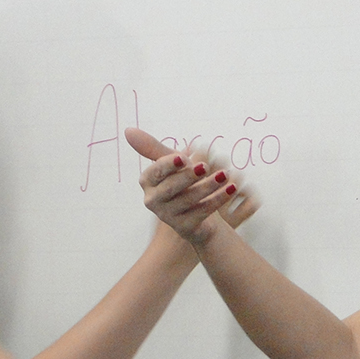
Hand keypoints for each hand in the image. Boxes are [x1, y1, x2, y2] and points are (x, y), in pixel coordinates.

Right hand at [125, 127, 257, 242]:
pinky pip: (202, 212)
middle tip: (204, 167)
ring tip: (225, 175)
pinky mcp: (184, 228)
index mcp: (147, 182)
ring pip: (188, 200)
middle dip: (188, 176)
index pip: (155, 172)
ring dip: (208, 186)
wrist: (198, 213)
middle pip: (170, 188)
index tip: (184, 158)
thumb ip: (153, 148)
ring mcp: (167, 216)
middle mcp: (152, 200)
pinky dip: (218, 199)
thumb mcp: (172, 163)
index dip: (168, 165)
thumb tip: (128, 130)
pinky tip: (231, 188)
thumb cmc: (184, 182)